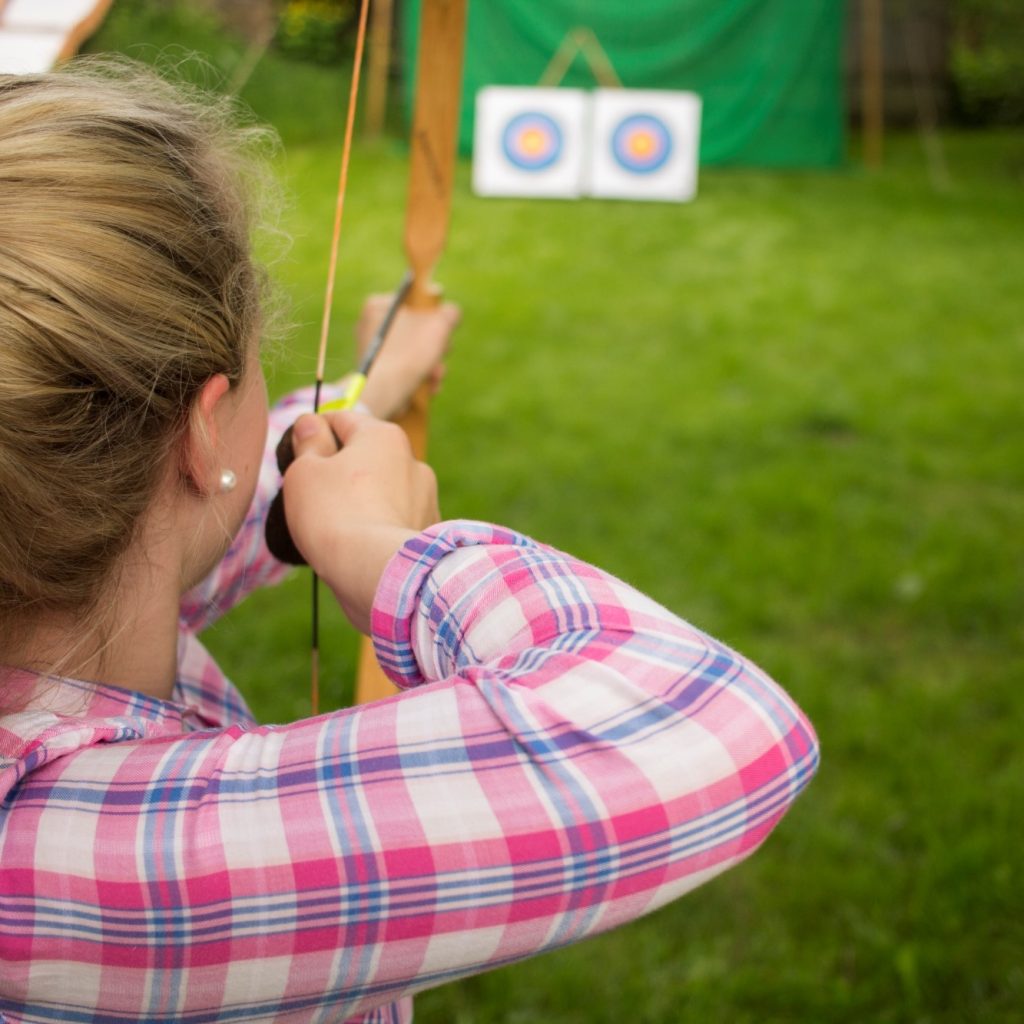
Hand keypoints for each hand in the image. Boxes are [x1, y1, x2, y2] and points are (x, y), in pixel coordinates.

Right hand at [281, 410, 438, 632]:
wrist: (376, 573)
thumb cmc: (334, 515)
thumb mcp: (304, 471)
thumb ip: (307, 443)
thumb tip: (311, 425)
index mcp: (383, 436)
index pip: (340, 420)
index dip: (312, 436)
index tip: (296, 459)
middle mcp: (412, 461)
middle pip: (364, 457)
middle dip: (337, 472)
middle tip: (311, 498)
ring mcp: (425, 497)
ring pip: (380, 490)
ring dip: (359, 501)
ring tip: (335, 527)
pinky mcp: (427, 531)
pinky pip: (393, 520)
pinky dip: (377, 527)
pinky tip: (358, 545)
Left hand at [352, 294, 459, 419]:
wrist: (385, 393)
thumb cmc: (409, 355)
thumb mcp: (438, 325)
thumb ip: (449, 313)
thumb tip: (451, 313)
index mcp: (380, 306)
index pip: (415, 301)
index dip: (435, 313)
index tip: (444, 327)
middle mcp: (371, 326)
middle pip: (417, 329)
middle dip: (436, 346)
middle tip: (442, 352)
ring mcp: (374, 352)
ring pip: (414, 353)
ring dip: (433, 365)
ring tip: (436, 375)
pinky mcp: (378, 374)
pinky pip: (406, 369)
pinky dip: (420, 378)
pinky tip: (429, 386)